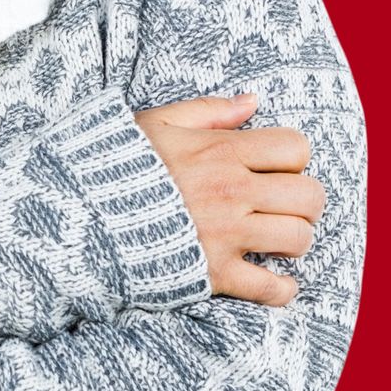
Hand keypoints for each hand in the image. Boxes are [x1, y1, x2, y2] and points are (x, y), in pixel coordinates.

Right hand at [134, 93, 325, 306]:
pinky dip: (281, 289)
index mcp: (221, 151)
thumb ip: (209, 110)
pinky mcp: (213, 274)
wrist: (81, 213)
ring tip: (278, 237)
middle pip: (309, 195)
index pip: (295, 148)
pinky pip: (270, 289)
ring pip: (298, 238)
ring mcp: (225, 234)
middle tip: (287, 204)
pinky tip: (274, 279)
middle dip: (306, 200)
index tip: (277, 166)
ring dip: (295, 239)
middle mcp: (231, 191)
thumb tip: (252, 101)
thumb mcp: (159, 121)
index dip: (294, 156)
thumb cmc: (119, 164)